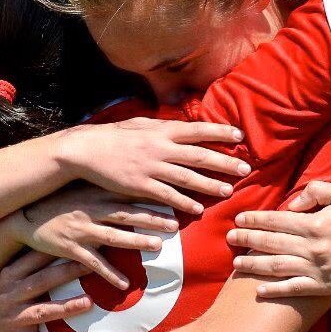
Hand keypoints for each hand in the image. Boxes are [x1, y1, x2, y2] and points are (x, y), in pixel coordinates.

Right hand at [0, 251, 90, 331]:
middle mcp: (11, 295)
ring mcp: (14, 318)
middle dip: (66, 272)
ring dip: (66, 306)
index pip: (35, 259)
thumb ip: (30, 260)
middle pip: (42, 281)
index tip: (78, 242)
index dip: (55, 250)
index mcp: (11, 275)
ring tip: (89, 302)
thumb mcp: (8, 274)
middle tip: (91, 266)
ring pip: (43, 311)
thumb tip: (59, 239)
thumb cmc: (0, 294)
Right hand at [19, 185, 179, 287]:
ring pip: (112, 236)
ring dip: (135, 241)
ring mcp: (80, 230)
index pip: (128, 193)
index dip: (152, 196)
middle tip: (175, 224)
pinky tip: (124, 284)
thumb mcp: (82, 188)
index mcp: (95, 194)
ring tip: (157, 246)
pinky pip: (93, 263)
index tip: (173, 198)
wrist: (25, 218)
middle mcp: (90, 210)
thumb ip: (107, 186)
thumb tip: (136, 179)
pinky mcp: (70, 249)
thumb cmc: (59, 202)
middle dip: (151, 218)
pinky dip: (109, 273)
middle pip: (126, 214)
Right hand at [58, 118, 248, 214]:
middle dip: (224, 162)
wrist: (86, 150)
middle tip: (245, 168)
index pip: (197, 129)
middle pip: (199, 155)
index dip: (220, 132)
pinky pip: (167, 196)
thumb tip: (181, 123)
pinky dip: (184, 202)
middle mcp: (160, 147)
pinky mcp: (140, 185)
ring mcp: (151, 167)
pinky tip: (197, 208)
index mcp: (161, 130)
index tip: (239, 136)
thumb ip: (162, 125)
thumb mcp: (140, 123)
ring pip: (187, 177)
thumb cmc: (113, 136)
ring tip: (228, 191)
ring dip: (209, 184)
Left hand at [226, 181, 330, 297]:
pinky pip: (294, 289)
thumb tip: (291, 203)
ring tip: (236, 263)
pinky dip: (275, 290)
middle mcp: (312, 247)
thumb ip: (316, 192)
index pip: (276, 220)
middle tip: (229, 237)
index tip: (239, 218)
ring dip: (253, 265)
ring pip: (277, 267)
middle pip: (271, 243)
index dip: (254, 219)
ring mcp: (317, 269)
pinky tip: (259, 289)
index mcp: (315, 224)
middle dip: (247, 239)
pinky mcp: (324, 286)